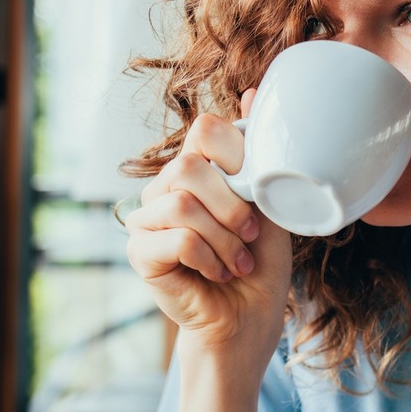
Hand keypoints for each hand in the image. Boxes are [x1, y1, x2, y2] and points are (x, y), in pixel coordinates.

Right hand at [125, 89, 292, 359]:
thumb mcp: (270, 202)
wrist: (249, 319)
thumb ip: (259, 154)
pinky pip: (175, 237)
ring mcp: (147, 218)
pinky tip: (219, 273)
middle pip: (190, 164)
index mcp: (197, 169)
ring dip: (224, 238)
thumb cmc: (261, 263)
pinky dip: (209, 257)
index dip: (237, 155)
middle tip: (251, 235)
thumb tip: (253, 92)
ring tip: (238, 261)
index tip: (257, 192)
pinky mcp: (140, 252)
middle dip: (232, 204)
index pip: (205, 129)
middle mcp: (166, 187)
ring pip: (182, 202)